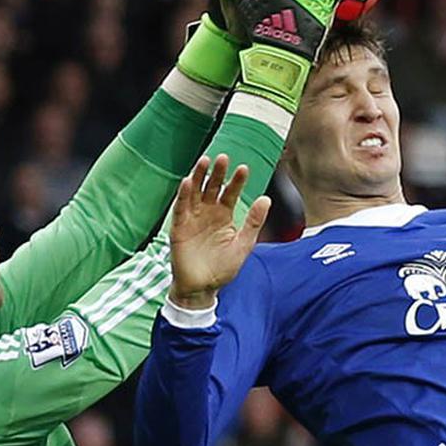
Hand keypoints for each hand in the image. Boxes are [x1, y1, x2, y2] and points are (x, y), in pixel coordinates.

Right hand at [168, 155, 270, 308]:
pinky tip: (188, 182)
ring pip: (196, 193)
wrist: (202, 288)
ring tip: (205, 161)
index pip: (231, 193)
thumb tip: (266, 199)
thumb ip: (253, 222)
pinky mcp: (179, 228)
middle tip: (223, 158)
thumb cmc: (222, 268)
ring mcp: (193, 219)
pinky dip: (184, 195)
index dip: (237, 181)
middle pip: (213, 187)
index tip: (244, 168)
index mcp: (224, 216)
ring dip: (199, 177)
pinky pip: (181, 208)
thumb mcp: (243, 245)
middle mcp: (208, 213)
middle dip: (218, 173)